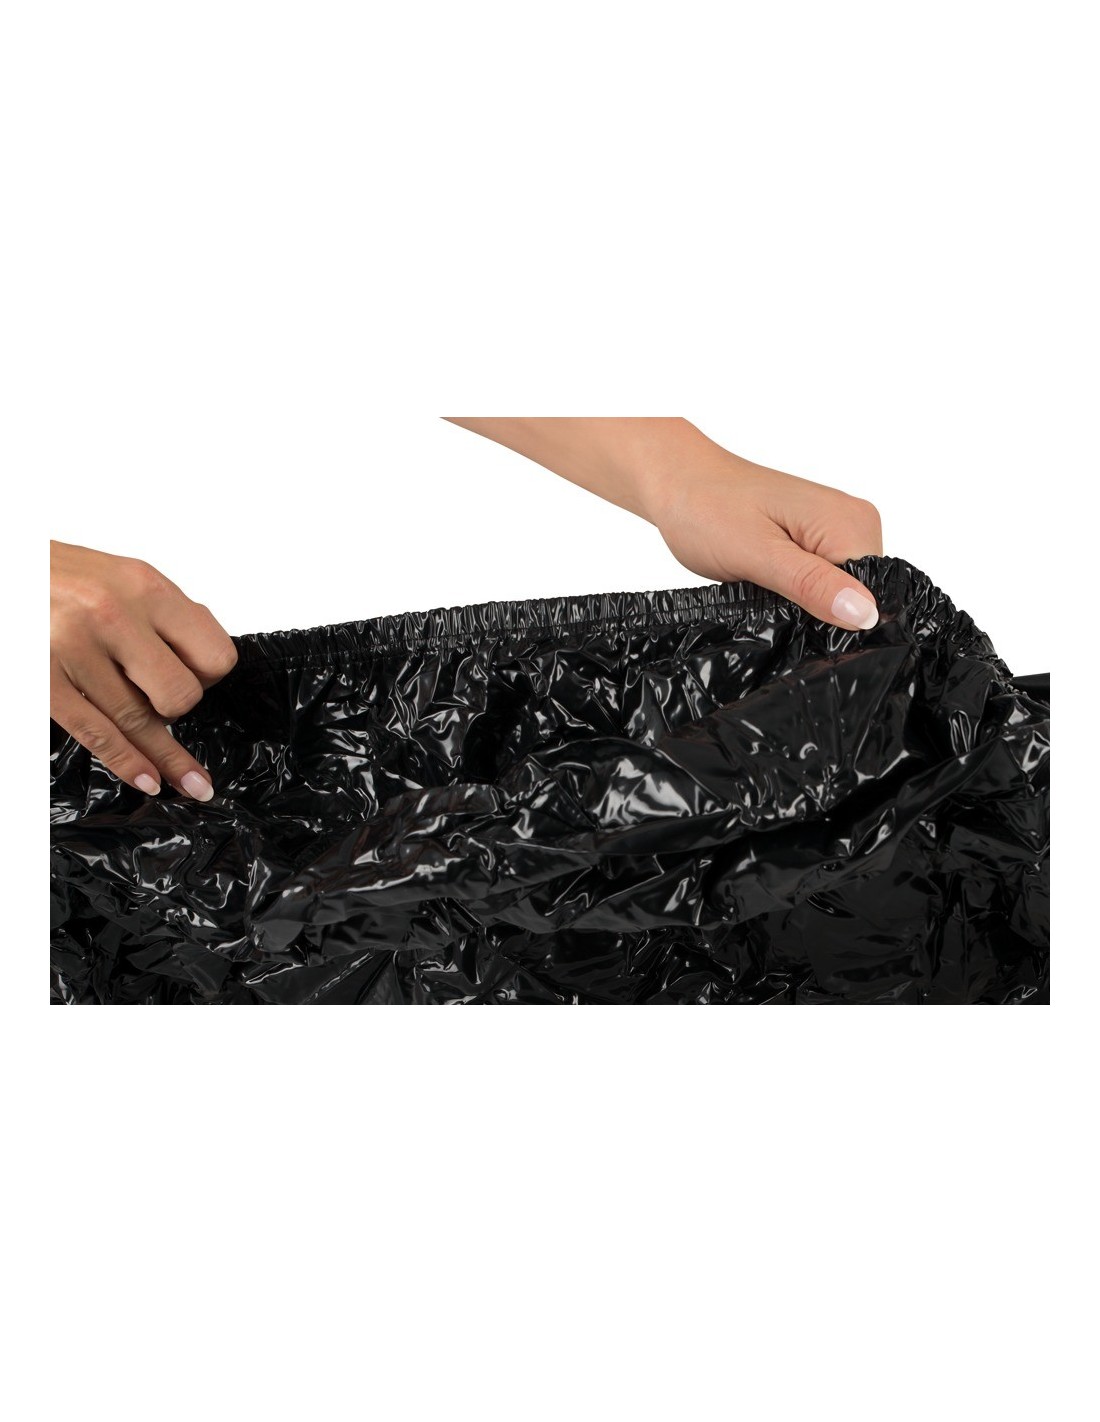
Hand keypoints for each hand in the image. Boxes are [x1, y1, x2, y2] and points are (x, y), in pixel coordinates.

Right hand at [50, 541, 237, 797]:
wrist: (1, 571)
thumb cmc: (59, 574)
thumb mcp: (123, 575)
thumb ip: (164, 615)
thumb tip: (204, 660)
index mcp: (145, 587)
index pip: (213, 655)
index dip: (210, 676)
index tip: (199, 681)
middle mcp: (114, 616)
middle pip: (180, 694)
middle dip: (179, 709)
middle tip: (164, 703)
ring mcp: (75, 651)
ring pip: (138, 720)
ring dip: (164, 755)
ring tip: (189, 781)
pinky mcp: (43, 681)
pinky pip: (97, 734)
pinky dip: (128, 762)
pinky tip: (147, 779)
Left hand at [650, 453, 883, 629]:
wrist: (680, 481)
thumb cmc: (707, 510)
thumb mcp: (757, 556)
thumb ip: (811, 585)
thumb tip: (866, 614)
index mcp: (849, 522)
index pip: (873, 594)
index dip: (839, 619)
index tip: (794, 618)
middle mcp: (855, 520)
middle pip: (860, 594)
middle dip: (821, 611)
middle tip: (771, 599)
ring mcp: (839, 527)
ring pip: (841, 590)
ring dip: (807, 601)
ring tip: (767, 588)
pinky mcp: (820, 536)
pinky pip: (825, 578)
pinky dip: (800, 589)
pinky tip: (772, 584)